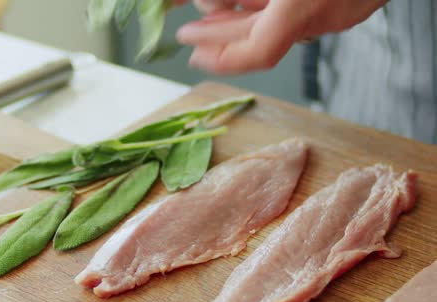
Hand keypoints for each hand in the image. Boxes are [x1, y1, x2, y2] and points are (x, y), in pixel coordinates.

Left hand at [175, 0, 386, 73]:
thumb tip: (205, 3)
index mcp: (306, 6)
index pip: (260, 52)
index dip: (224, 59)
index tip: (196, 54)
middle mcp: (328, 14)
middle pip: (264, 40)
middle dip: (221, 36)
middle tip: (190, 33)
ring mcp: (342, 8)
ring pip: (280, 25)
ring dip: (241, 21)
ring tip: (209, 14)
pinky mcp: (348, 1)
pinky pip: (299, 13)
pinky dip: (269, 9)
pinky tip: (246, 1)